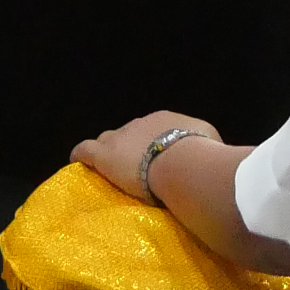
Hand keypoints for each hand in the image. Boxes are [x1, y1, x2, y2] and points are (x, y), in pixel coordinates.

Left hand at [75, 110, 216, 201]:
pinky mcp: (104, 155)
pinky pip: (85, 151)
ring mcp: (120, 138)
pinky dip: (81, 156)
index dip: (152, 145)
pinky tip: (78, 163)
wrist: (182, 161)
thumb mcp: (210, 141)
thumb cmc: (200, 152)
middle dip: (131, 147)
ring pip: (107, 140)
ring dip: (109, 152)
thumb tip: (209, 150)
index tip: (157, 160)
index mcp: (165, 120)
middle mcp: (140, 123)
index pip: (153, 130)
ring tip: (111, 168)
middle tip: (138, 168)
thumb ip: (203, 143)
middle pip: (129, 134)